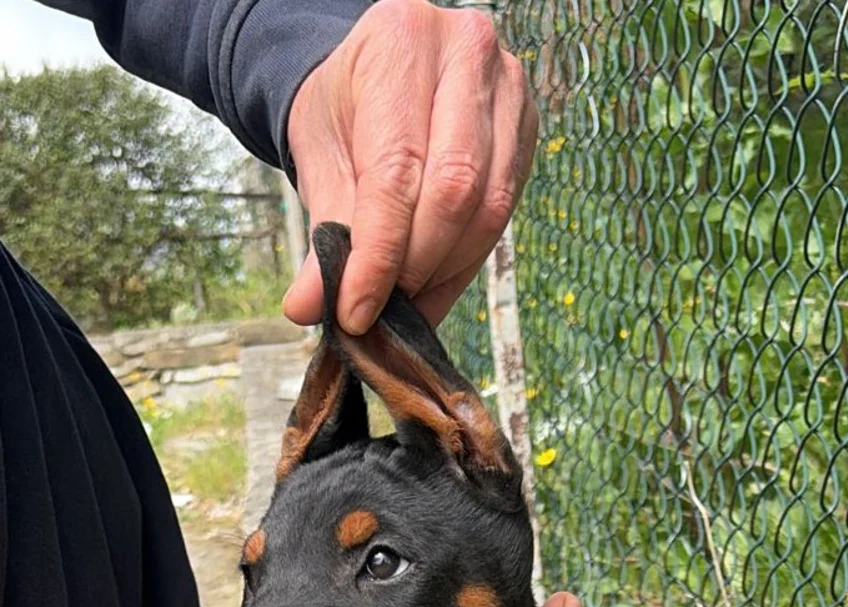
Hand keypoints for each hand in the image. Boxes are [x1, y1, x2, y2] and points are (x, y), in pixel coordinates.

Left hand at [283, 0, 537, 333]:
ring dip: (443, 271)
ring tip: (404, 298)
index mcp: (401, 41)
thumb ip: (323, 229)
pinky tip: (432, 280)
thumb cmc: (347, 109)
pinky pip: (504, 215)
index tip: (356, 314)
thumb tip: (310, 307)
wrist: (379, 75)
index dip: (379, 255)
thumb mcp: (319, 155)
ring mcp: (509, 89)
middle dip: (415, 265)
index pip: (397, 170)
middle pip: (455, 190)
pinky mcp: (528, 129)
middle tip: (382, 308)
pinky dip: (464, 261)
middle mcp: (467, 53)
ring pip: (488, 210)